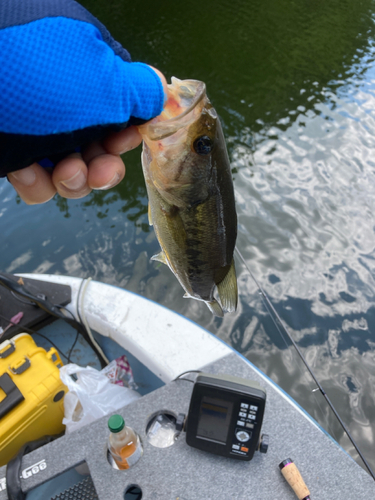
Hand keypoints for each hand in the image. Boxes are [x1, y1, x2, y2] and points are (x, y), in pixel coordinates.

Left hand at [7, 67, 166, 204]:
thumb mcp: (104, 80)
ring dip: (73, 181)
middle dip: (103, 168)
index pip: (122, 108)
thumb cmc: (36, 74)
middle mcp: (64, 103)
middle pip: (98, 148)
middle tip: (100, 174)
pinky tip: (25, 172)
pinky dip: (36, 183)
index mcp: (89, 73)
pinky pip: (37, 180)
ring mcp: (36, 129)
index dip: (129, 132)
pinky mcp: (12, 152)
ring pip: (70, 171)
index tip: (127, 142)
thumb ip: (141, 92)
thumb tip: (163, 93)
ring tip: (62, 173)